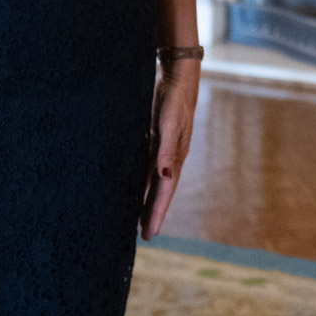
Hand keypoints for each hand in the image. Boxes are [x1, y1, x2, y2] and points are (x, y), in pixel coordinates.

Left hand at [140, 61, 198, 239]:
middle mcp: (170, 159)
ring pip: (155, 183)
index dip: (156, 212)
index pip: (164, 192)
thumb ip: (166, 149)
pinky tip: (137, 188)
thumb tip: (165, 176)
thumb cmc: (175, 101)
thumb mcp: (170, 124)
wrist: (179, 80)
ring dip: (148, 201)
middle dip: (153, 213)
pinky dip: (144, 183)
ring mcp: (164, 151)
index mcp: (174, 158)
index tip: (150, 233)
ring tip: (139, 220)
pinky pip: (149, 170)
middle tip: (145, 235)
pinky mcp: (157, 143)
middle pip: (161, 192)